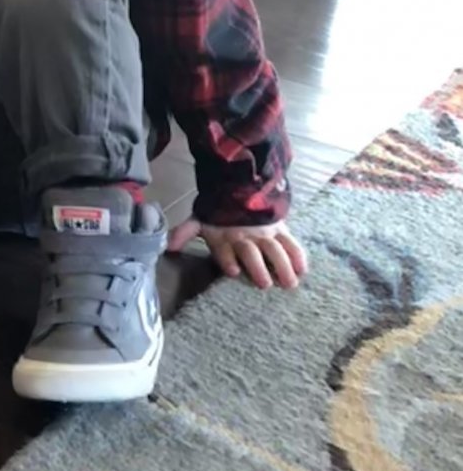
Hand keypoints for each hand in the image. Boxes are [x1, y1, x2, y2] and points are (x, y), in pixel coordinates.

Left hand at [168, 217, 306, 290]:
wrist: (238, 187)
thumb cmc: (218, 211)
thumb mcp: (199, 220)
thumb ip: (184, 233)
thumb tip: (168, 247)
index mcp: (223, 237)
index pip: (224, 250)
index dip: (227, 259)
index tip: (231, 270)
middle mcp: (244, 237)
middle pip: (252, 253)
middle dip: (258, 268)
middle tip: (265, 284)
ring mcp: (265, 234)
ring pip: (275, 250)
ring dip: (283, 266)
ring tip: (289, 283)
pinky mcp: (280, 230)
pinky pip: (291, 243)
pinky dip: (298, 256)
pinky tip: (303, 270)